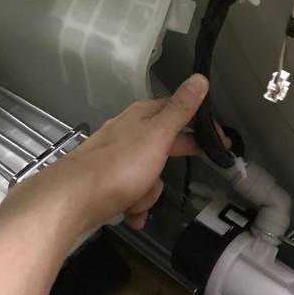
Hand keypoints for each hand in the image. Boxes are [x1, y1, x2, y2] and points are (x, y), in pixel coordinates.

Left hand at [2, 74, 210, 236]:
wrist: (72, 199)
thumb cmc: (121, 165)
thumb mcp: (158, 134)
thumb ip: (181, 109)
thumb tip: (199, 77)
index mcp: (140, 117)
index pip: (177, 112)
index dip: (200, 125)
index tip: (221, 141)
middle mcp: (126, 134)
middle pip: (162, 147)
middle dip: (169, 165)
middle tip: (192, 171)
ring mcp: (114, 160)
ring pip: (147, 177)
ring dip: (147, 194)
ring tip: (137, 200)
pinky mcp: (104, 185)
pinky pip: (130, 195)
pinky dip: (133, 207)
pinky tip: (130, 216)